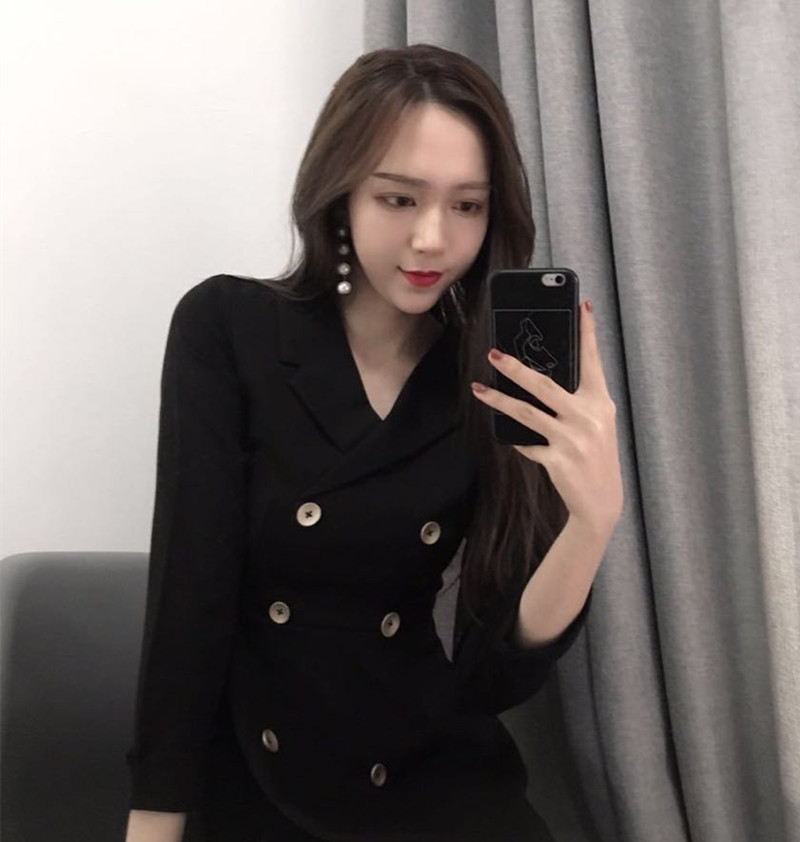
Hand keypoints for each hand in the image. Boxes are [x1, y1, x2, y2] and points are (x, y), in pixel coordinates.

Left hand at [471, 300, 622, 531]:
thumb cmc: (595, 456)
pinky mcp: (558, 460)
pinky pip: (526, 443)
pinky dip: (514, 438)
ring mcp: (573, 440)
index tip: (582, 306)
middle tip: (494, 353)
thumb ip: (577, 400)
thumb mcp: (596, 423)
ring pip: (527, 412)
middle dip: (516, 367)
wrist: (602, 503)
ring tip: (479, 389)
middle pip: (545, 385)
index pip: (592, 361)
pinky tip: (503, 433)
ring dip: (499, 400)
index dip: (587, 333)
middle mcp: (588, 418)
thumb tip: (541, 377)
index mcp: (600, 403)